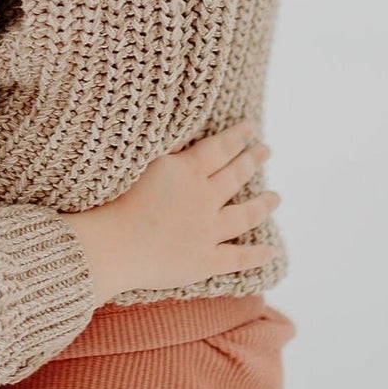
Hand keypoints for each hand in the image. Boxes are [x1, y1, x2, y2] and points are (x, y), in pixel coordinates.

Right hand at [64, 122, 278, 304]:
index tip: (251, 127)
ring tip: (276, 197)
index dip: (237, 136)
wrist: (110, 244)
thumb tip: (185, 138)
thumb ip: (165, 151)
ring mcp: (207, 231)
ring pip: (244, 215)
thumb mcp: (138, 160)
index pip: (219, 148)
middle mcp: (204, 198)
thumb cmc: (111, 197)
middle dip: (252, 160)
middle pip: (235, 175)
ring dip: (263, 204)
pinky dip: (256, 255)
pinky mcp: (204, 261)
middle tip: (266, 149)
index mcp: (187, 171)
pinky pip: (237, 258)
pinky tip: (271, 251)